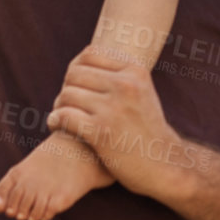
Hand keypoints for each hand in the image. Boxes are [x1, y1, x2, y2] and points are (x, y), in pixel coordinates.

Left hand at [47, 48, 213, 198]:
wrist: (164, 165)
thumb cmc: (146, 129)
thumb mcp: (141, 92)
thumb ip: (117, 74)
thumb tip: (82, 56)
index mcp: (135, 71)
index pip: (90, 54)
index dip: (77, 68)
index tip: (76, 85)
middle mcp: (126, 85)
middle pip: (75, 73)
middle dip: (66, 87)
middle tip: (66, 103)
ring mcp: (113, 108)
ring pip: (67, 94)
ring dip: (59, 105)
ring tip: (61, 115)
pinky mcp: (101, 132)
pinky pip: (64, 116)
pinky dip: (55, 119)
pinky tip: (55, 124)